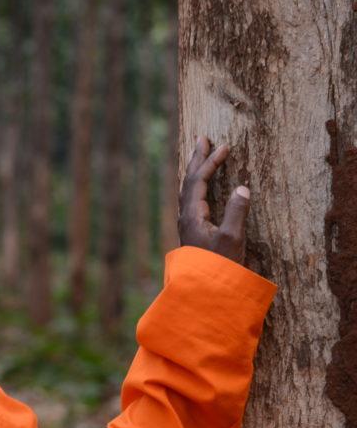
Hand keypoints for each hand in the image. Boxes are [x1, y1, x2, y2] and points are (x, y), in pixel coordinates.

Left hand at [178, 136, 249, 263]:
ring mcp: (187, 222)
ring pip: (188, 188)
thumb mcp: (232, 239)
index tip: (224, 147)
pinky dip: (196, 184)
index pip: (199, 181)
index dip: (211, 163)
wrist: (203, 289)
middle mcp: (185, 216)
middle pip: (189, 180)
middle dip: (197, 159)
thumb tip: (242, 187)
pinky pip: (191, 197)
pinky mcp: (192, 229)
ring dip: (195, 169)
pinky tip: (199, 184)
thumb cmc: (219, 265)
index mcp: (192, 215)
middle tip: (202, 138)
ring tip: (200, 154)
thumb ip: (237, 212)